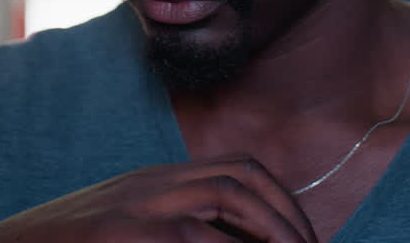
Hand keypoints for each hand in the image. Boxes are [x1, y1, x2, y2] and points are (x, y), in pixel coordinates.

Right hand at [0, 155, 316, 242]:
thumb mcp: (124, 232)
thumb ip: (173, 233)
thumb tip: (226, 239)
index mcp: (154, 183)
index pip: (239, 172)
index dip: (284, 208)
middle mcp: (149, 186)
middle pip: (242, 182)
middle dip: (290, 225)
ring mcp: (134, 209)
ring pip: (226, 207)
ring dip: (271, 238)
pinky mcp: (119, 234)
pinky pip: (193, 241)